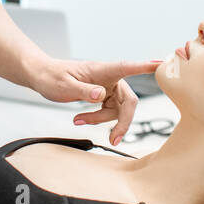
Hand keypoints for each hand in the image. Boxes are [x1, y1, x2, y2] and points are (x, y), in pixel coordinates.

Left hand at [30, 58, 163, 145]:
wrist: (41, 76)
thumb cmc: (52, 76)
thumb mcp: (64, 85)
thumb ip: (84, 90)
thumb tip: (102, 95)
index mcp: (104, 70)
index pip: (129, 67)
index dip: (146, 67)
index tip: (162, 64)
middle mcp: (109, 79)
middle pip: (128, 101)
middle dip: (123, 121)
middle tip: (114, 140)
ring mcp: (106, 88)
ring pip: (116, 110)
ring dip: (100, 120)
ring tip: (77, 120)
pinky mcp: (101, 96)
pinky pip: (106, 112)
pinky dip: (94, 119)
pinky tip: (78, 119)